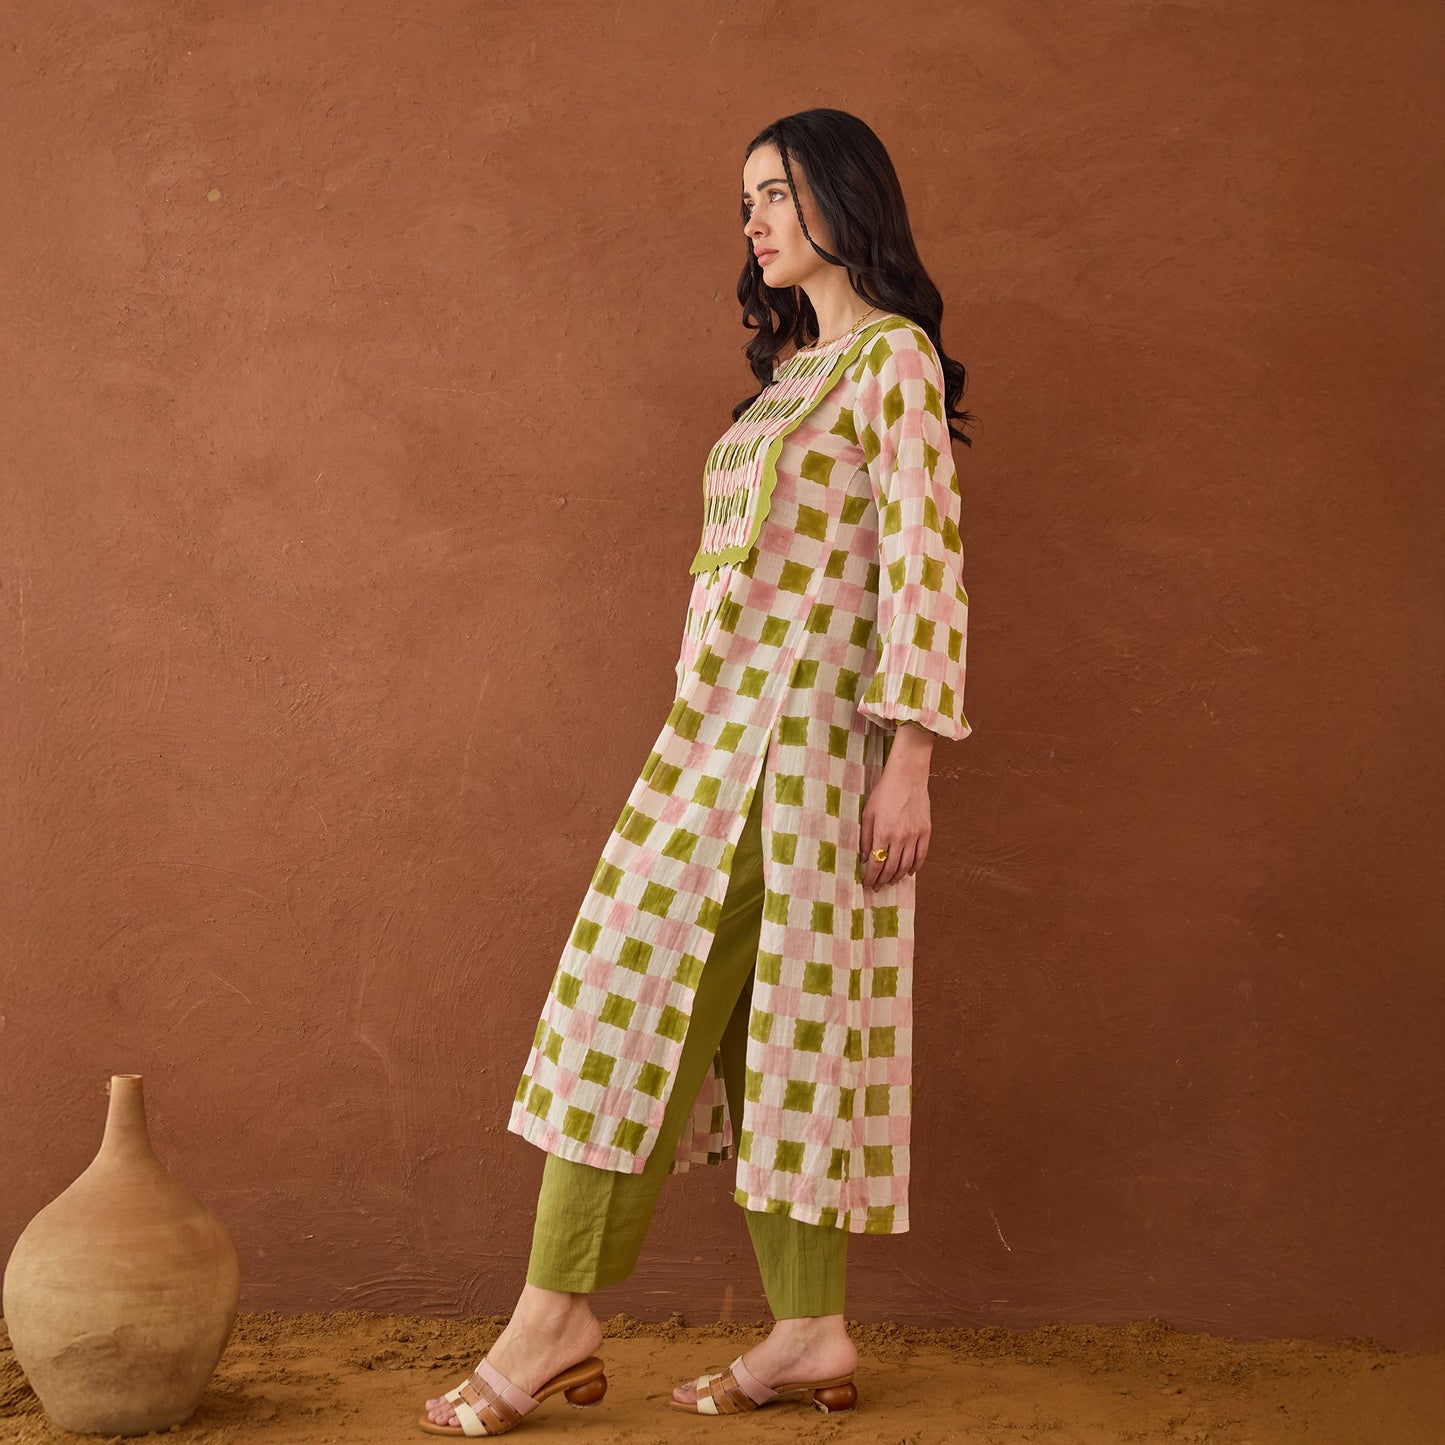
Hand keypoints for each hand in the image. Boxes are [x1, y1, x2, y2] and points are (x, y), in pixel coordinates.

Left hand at [860, 763, 931, 889]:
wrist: (907, 778)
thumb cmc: (884, 793)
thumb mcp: (868, 814)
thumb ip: (866, 838)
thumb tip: (865, 858)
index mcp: (883, 833)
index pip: (876, 864)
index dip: (871, 877)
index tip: (868, 884)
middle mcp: (900, 837)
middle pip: (891, 868)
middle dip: (883, 880)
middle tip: (878, 887)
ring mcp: (915, 835)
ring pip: (906, 865)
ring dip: (897, 876)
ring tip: (891, 881)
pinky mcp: (926, 831)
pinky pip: (921, 855)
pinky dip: (915, 867)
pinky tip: (909, 872)